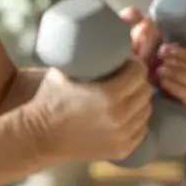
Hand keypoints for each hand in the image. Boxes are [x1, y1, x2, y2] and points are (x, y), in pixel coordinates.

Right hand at [29, 59, 151, 162]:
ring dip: (138, 100)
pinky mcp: (121, 149)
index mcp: (109, 95)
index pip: (139, 72)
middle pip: (145, 91)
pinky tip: (125, 114)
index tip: (126, 63)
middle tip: (126, 78)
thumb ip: (84, 56)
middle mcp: (119, 116)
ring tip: (125, 95)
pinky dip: (136, 120)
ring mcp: (121, 135)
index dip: (134, 64)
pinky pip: (141, 129)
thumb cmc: (49, 99)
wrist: (39, 136)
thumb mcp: (64, 70)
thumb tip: (98, 36)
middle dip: (138, 81)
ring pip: (146, 111)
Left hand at [120, 7, 185, 105]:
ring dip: (179, 75)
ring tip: (159, 71)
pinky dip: (177, 89)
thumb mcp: (137, 35)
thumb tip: (131, 12)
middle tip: (161, 60)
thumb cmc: (142, 50)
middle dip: (182, 63)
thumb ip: (135, 21)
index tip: (165, 49)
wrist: (133, 76)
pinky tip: (163, 83)